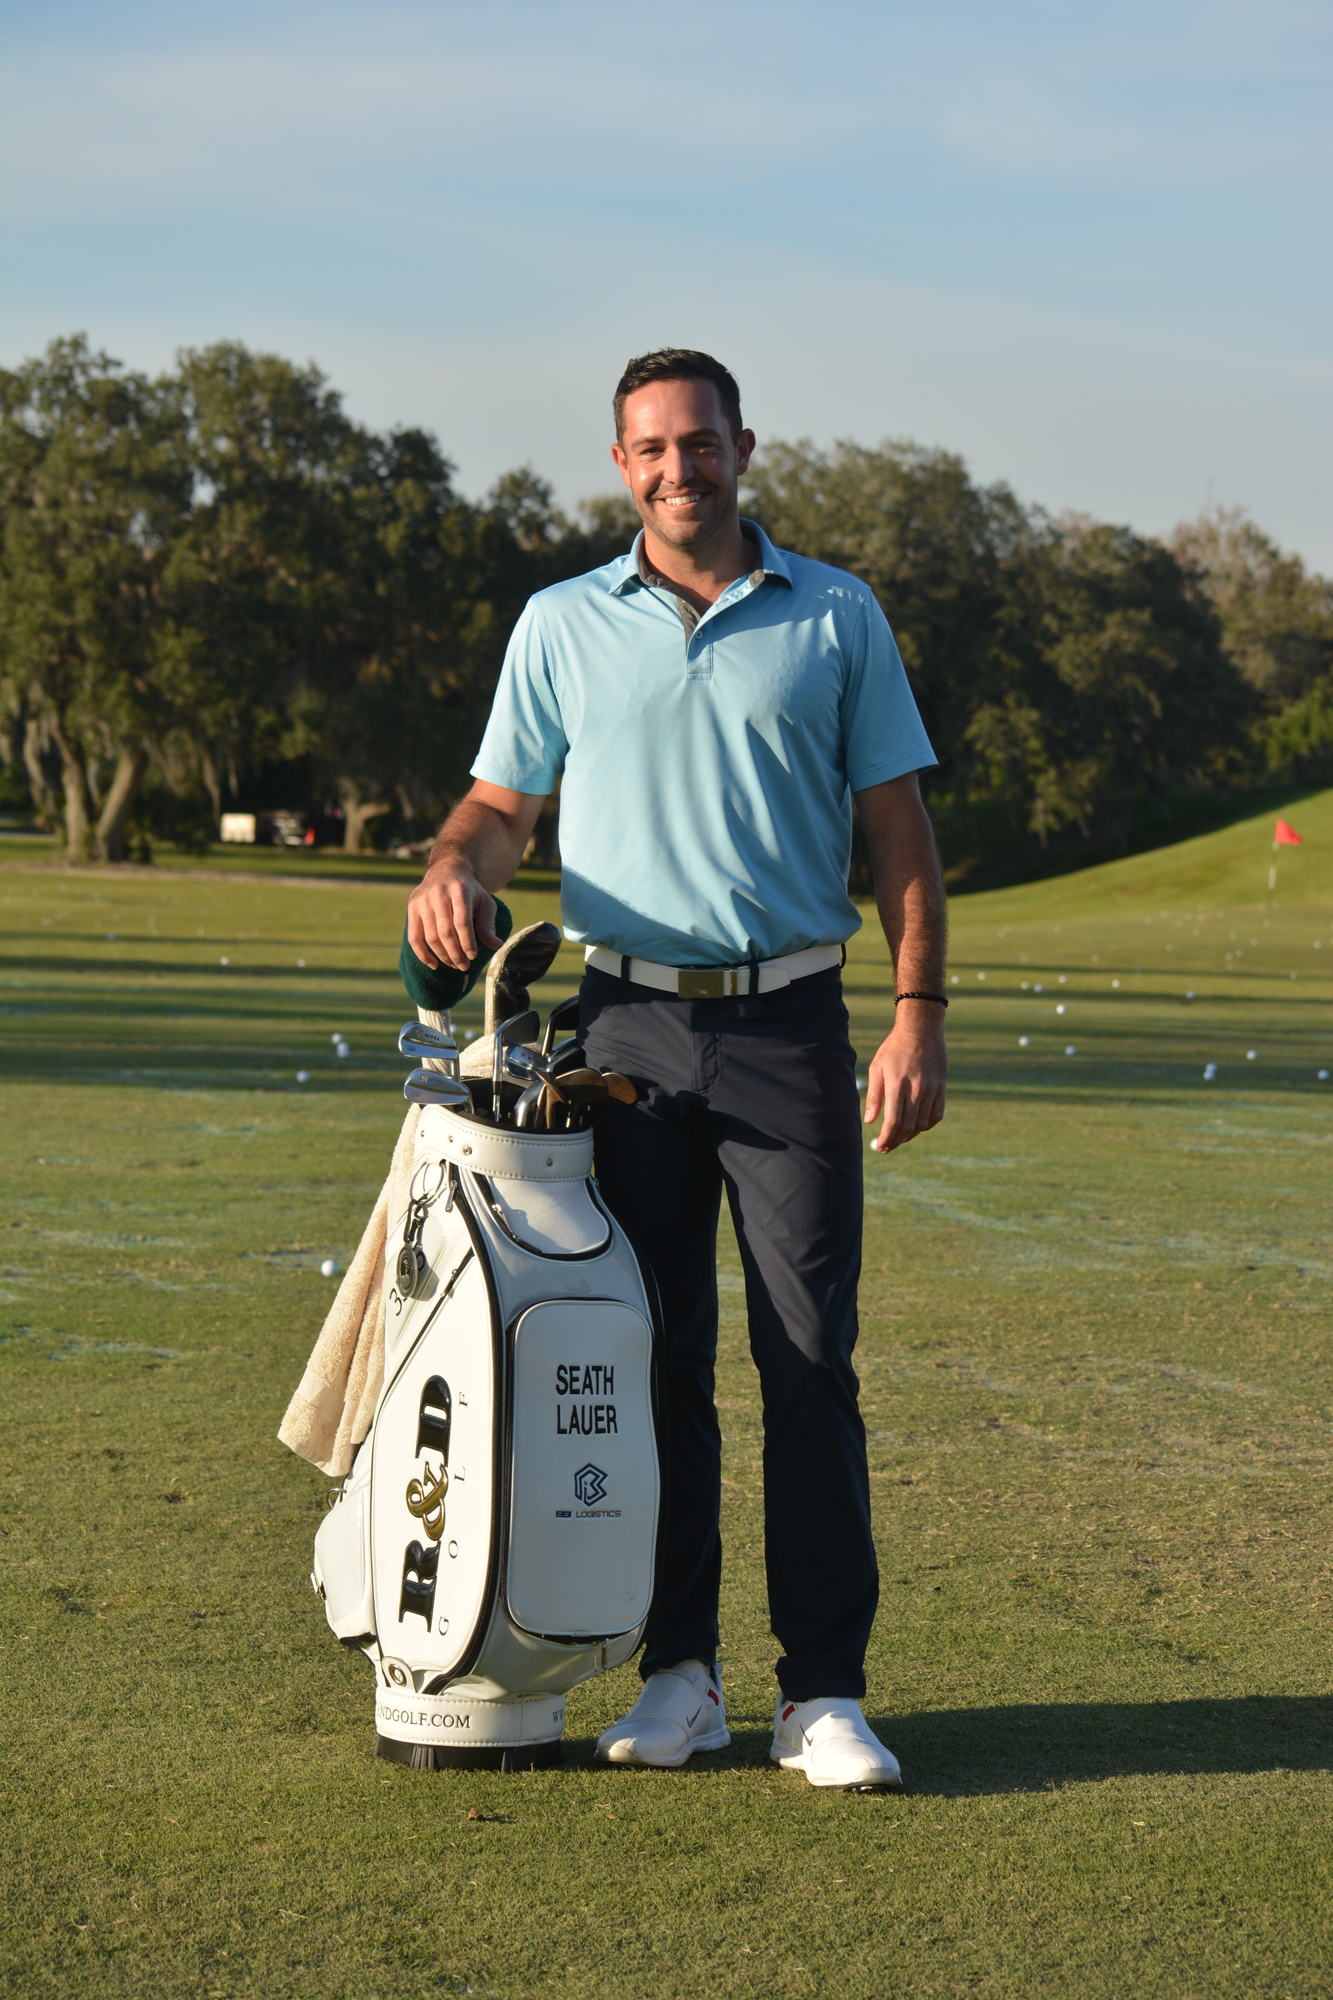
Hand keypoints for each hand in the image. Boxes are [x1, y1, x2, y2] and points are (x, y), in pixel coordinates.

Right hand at [406, 859, 502, 973]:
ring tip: (454, 965)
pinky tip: (434, 964)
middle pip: (445, 932)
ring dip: (443, 956)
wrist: (446, 870)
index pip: (462, 922)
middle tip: (464, 966)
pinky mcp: (412, 907)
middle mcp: (438, 893)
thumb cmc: (469, 891)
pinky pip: (414, 937)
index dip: (468, 942)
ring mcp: (422, 900)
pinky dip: (422, 954)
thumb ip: (488, 924)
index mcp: (459, 890)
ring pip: (430, 936)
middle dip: (455, 953)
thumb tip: (496, 945)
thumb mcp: (485, 902)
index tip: (473, 956)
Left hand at [864, 1011, 946, 1153]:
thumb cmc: (894, 1047)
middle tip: (887, 1147)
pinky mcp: (942, 1087)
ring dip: (911, 1135)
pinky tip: (917, 1127)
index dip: (887, 1138)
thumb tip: (870, 1122)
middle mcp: (917, 1089)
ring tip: (900, 1138)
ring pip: (923, 1123)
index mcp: (898, 1084)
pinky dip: (927, 1125)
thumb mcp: (877, 1067)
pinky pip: (937, 1114)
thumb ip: (874, 1095)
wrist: (921, 1029)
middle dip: (896, 1141)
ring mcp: (932, 1088)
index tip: (880, 1147)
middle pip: (908, 1127)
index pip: (893, 1121)